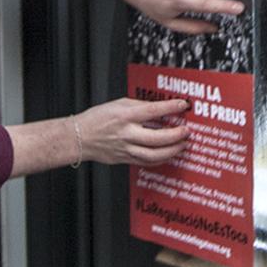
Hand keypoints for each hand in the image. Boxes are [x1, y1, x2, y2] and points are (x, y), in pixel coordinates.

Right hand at [75, 96, 190, 165]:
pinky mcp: (125, 159)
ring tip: (182, 145)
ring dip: (172, 151)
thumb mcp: (118, 104)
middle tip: (186, 131)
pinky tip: (169, 155)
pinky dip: (161, 159)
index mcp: (124, 116)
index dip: (170, 107)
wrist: (80, 137)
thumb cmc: (97, 119)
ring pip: (154, 155)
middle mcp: (126, 134)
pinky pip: (147, 162)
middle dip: (175, 135)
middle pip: (156, 138)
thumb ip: (139, 105)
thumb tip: (158, 107)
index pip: (152, 111)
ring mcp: (126, 149)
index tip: (183, 105)